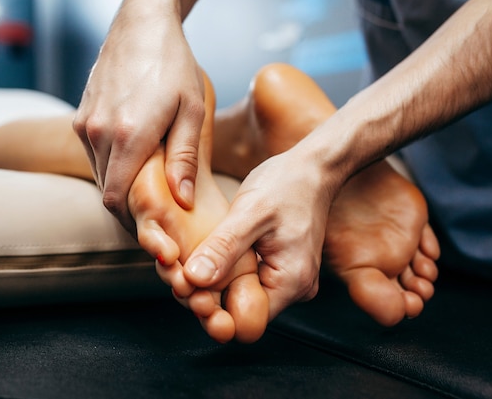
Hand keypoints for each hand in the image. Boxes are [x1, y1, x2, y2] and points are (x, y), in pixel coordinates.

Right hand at [73, 0, 204, 232]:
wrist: (140, 25)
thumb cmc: (173, 64)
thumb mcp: (191, 110)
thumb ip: (184, 158)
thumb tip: (182, 199)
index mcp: (127, 136)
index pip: (116, 200)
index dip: (132, 222)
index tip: (153, 233)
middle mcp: (97, 133)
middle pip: (106, 192)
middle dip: (128, 211)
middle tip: (155, 221)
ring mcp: (84, 124)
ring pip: (98, 174)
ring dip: (119, 188)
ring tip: (148, 194)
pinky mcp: (80, 116)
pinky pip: (93, 155)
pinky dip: (111, 167)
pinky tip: (134, 164)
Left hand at [182, 148, 338, 318]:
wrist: (313, 167)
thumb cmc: (288, 184)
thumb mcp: (250, 213)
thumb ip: (223, 248)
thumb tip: (194, 280)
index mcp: (291, 282)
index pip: (244, 323)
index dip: (212, 312)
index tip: (187, 289)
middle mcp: (293, 288)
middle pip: (240, 313)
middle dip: (208, 297)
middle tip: (179, 274)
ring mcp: (286, 279)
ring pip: (240, 296)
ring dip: (214, 284)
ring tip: (188, 264)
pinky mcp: (277, 268)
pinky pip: (246, 280)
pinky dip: (225, 271)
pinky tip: (205, 256)